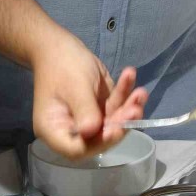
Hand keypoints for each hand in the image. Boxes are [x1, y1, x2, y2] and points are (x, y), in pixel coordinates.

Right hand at [31, 35, 147, 159]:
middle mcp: (72, 130)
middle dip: (121, 124)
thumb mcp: (75, 87)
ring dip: (129, 108)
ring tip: (140, 93)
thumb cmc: (62, 65)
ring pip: (114, 123)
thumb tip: (92, 133)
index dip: (98, 143)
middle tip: (135, 108)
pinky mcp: (101, 109)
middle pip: (101, 138)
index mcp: (54, 130)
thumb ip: (85, 111)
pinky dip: (126, 94)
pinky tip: (130, 76)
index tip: (115, 130)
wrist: (60, 46)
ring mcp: (89, 120)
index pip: (77, 149)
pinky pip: (117, 107)